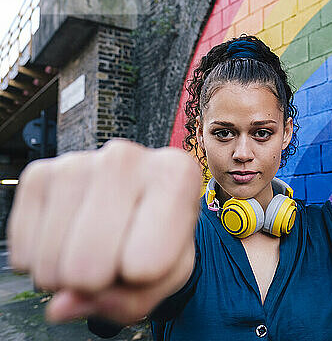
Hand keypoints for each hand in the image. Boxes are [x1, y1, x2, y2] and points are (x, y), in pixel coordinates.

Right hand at [7, 139, 202, 324]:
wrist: (138, 201)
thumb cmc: (161, 236)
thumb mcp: (170, 273)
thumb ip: (131, 300)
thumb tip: (63, 305)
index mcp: (176, 174)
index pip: (145, 264)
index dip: (144, 276)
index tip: (151, 251)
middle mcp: (126, 157)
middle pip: (89, 267)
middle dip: (98, 281)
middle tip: (115, 257)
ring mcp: (77, 162)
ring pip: (53, 263)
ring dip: (67, 274)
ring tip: (93, 247)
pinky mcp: (38, 175)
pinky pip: (25, 251)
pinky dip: (40, 260)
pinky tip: (67, 238)